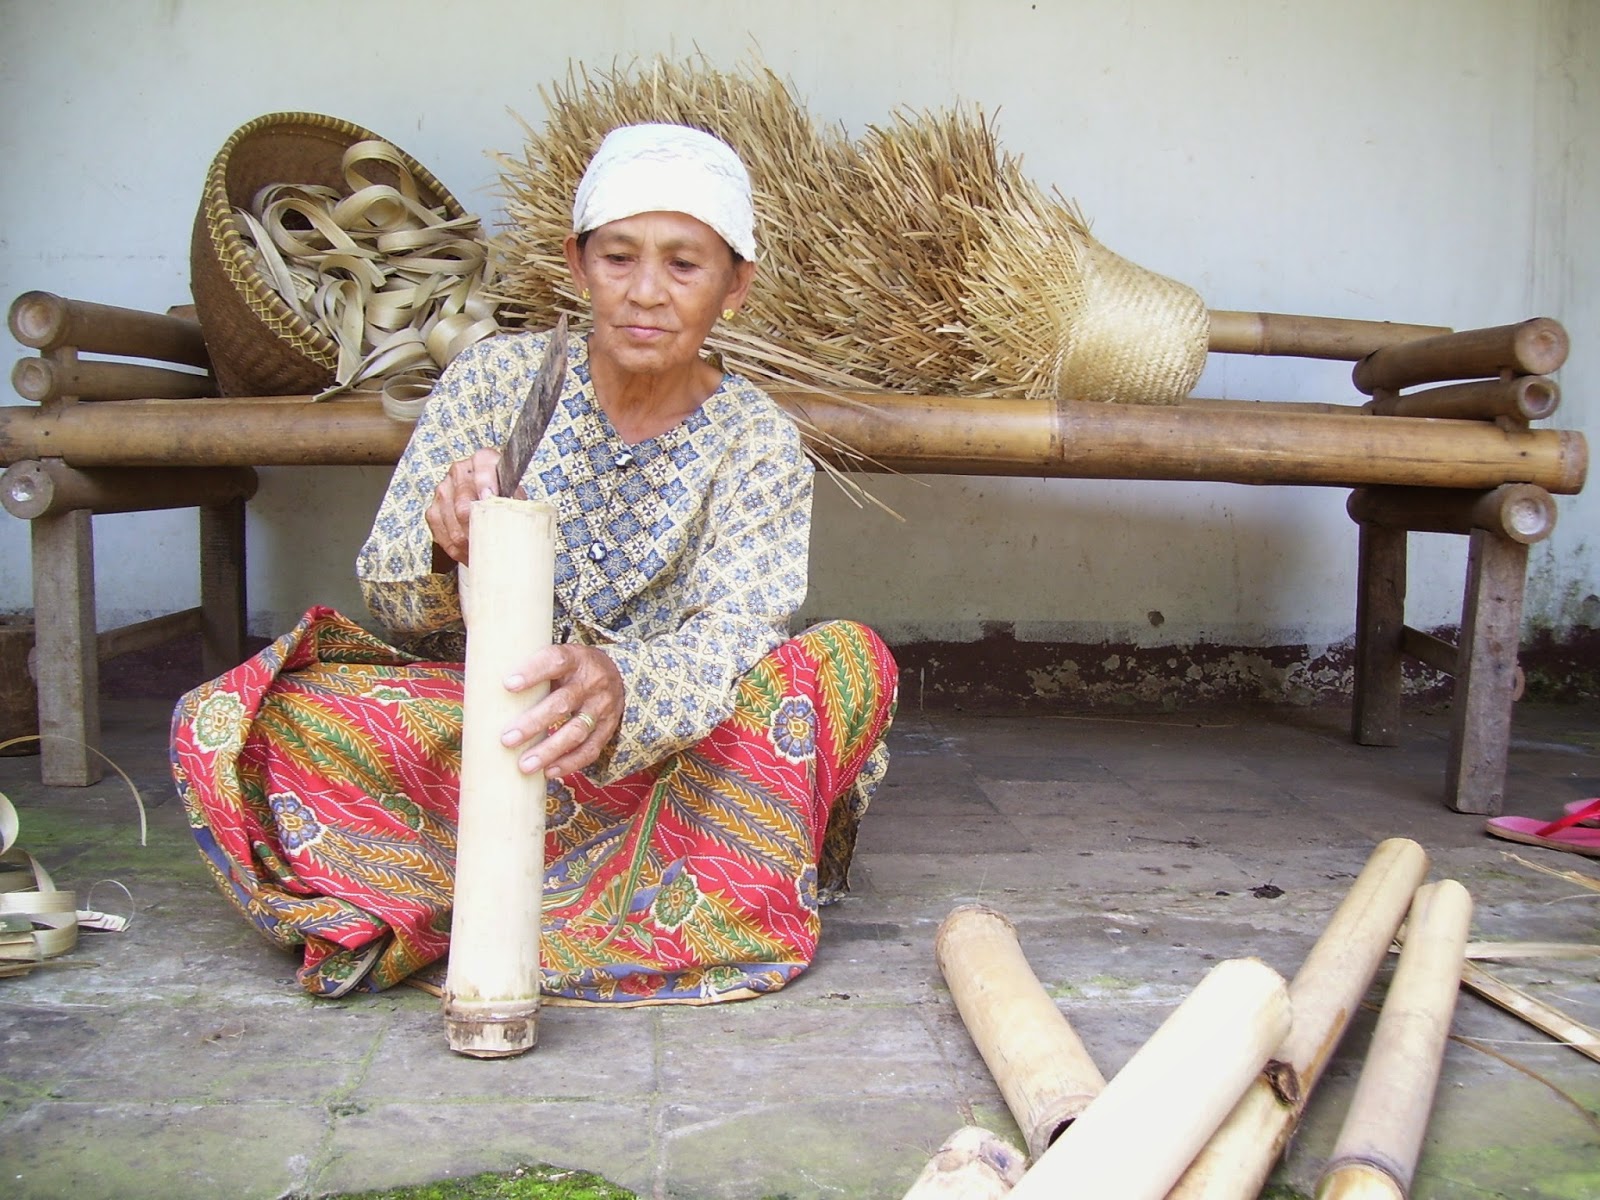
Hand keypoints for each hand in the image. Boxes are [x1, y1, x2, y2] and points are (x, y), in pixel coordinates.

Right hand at [425, 448, 509, 567]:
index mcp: (483, 461)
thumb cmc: (505, 496)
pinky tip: (470, 554)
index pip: (483, 469)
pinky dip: (457, 550)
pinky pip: (442, 536)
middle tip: (490, 543)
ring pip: (452, 525)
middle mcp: (459, 472)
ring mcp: (443, 490)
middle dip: (477, 529)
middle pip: (463, 504)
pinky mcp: (433, 511)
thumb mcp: (516, 495)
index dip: (486, 485)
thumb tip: (517, 523)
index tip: (490, 499)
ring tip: (483, 554)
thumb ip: (515, 503)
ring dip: (468, 544)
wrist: (490, 495)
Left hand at [499, 644, 624, 781]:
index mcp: (576, 658)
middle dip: (533, 723)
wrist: (615, 673)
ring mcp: (602, 707)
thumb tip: (479, 673)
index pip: (556, 660)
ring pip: (577, 730)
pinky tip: (549, 772)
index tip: (507, 685)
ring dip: (550, 750)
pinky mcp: (608, 728)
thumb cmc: (570, 668)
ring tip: (524, 765)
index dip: (533, 671)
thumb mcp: (558, 657)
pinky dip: (570, 763)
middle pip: (563, 702)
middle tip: (506, 739)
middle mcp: (592, 682)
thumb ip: (529, 666)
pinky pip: (591, 749)